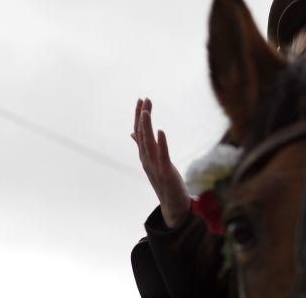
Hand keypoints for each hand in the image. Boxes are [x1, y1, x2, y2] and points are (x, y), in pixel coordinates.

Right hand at [131, 98, 190, 227]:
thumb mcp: (153, 162)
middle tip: (144, 99)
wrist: (173, 207)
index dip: (140, 116)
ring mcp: (155, 167)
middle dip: (143, 117)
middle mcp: (147, 160)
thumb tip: (133, 132)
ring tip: (147, 112)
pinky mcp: (166, 173)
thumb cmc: (165, 183)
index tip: (142, 99)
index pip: (140, 132)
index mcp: (145, 156)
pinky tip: (161, 131)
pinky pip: (163, 156)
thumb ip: (143, 146)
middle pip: (142, 135)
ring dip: (147, 128)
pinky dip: (161, 143)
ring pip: (148, 144)